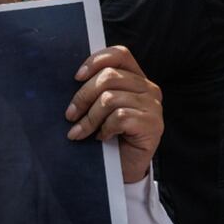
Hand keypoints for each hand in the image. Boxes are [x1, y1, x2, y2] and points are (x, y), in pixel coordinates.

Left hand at [65, 46, 162, 183]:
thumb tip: (72, 78)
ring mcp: (153, 107)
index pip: (119, 54)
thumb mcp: (100, 107)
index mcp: (136, 78)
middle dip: (83, 97)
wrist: (123, 169)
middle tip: (70, 115)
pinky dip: (104, 129)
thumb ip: (95, 89)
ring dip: (89, 118)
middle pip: (108, 77)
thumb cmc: (108, 135)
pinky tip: (101, 138)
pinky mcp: (153, 125)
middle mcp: (149, 88)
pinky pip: (119, 117)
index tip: (76, 77)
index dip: (95, 61)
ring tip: (79, 132)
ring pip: (110, 99)